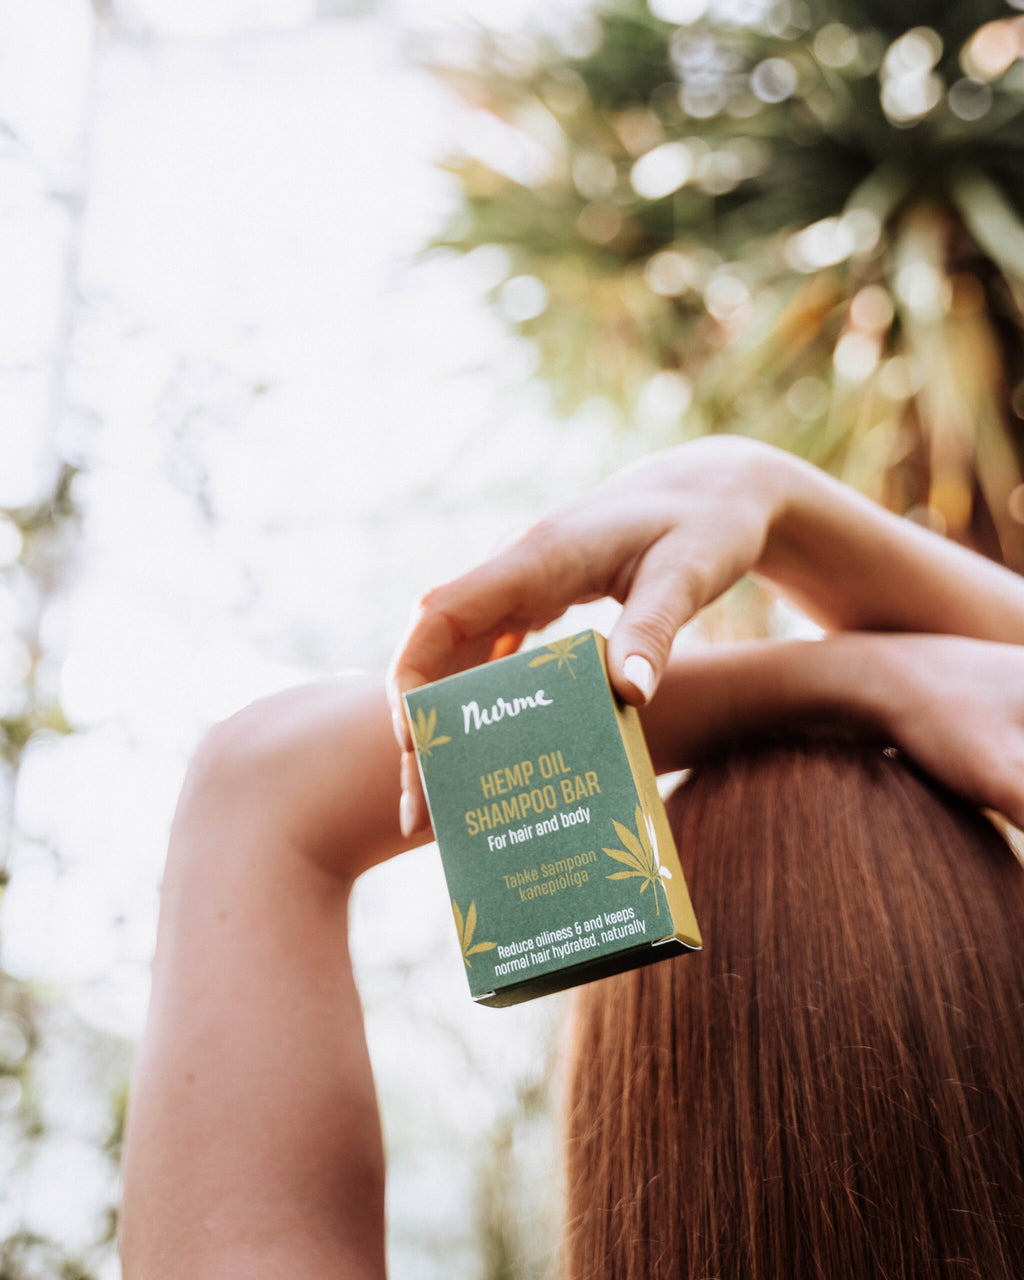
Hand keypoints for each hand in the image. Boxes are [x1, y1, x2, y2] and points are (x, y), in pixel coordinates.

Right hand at [388, 433, 1023, 835]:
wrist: (712, 489)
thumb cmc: (706, 525)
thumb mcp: (690, 575)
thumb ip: (655, 629)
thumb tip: (630, 696)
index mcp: (538, 555)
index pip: (444, 612)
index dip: (415, 674)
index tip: (413, 740)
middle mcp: (514, 567)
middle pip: (434, 646)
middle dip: (418, 722)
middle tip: (417, 807)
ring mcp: (519, 585)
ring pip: (454, 656)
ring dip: (441, 722)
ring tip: (440, 803)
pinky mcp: (533, 602)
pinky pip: (485, 656)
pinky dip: (475, 705)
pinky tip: (481, 757)